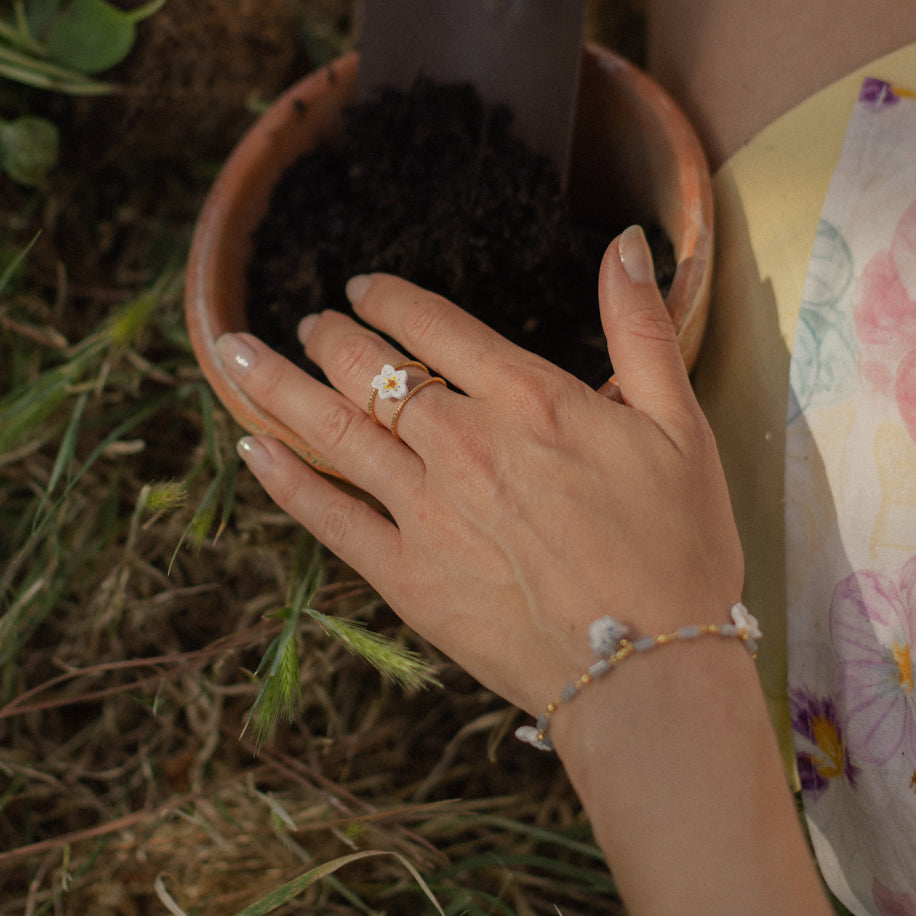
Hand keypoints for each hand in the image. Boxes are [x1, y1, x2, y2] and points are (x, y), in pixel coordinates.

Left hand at [217, 225, 742, 718]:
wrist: (649, 673)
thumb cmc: (675, 547)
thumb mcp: (680, 425)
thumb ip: (641, 328)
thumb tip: (628, 243)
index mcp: (526, 398)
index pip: (433, 324)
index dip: (388, 298)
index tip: (362, 288)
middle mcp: (462, 443)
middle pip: (370, 369)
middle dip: (330, 337)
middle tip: (308, 323)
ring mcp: (425, 511)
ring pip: (332, 429)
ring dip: (276, 384)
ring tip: (235, 352)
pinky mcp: (405, 577)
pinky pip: (328, 517)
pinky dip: (284, 479)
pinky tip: (250, 449)